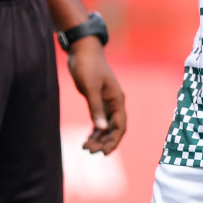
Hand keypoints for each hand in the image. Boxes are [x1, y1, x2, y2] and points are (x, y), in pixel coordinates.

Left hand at [67, 38, 126, 153]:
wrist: (82, 50)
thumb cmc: (87, 66)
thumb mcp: (90, 87)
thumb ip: (95, 108)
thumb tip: (100, 129)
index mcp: (117, 99)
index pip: (120, 125)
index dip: (114, 140)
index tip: (104, 153)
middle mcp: (114, 103)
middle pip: (113, 128)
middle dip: (104, 141)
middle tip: (89, 150)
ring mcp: (106, 102)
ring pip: (105, 126)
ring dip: (98, 138)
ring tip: (86, 148)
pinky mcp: (97, 100)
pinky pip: (99, 120)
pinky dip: (94, 131)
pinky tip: (87, 139)